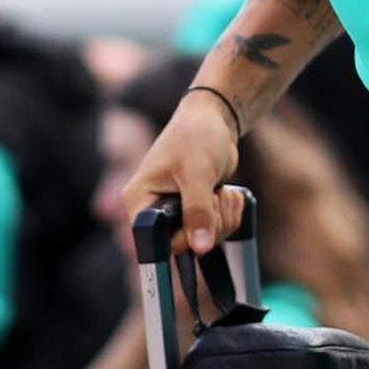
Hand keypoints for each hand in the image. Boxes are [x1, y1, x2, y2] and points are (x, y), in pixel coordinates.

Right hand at [118, 93, 244, 255]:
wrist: (214, 120)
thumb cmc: (196, 137)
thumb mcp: (197, 173)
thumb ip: (198, 211)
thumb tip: (200, 248)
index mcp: (139, 200)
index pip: (151, 242)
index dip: (178, 241)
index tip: (199, 229)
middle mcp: (153, 210)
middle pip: (182, 245)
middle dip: (209, 226)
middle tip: (215, 197)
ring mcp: (177, 213)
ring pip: (203, 240)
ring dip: (223, 218)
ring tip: (221, 191)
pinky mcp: (196, 211)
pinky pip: (216, 230)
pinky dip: (229, 215)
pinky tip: (227, 194)